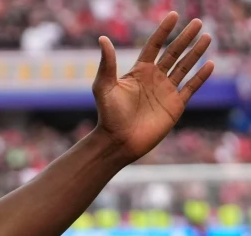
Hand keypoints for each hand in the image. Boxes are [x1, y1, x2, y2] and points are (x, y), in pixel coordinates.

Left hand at [93, 13, 213, 164]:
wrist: (118, 141)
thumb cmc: (108, 115)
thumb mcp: (104, 87)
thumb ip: (107, 63)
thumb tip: (103, 38)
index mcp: (139, 72)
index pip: (154, 45)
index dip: (164, 30)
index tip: (174, 15)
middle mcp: (154, 79)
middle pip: (173, 53)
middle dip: (185, 38)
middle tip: (197, 22)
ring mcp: (165, 91)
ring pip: (184, 66)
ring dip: (195, 52)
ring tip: (206, 37)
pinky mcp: (175, 105)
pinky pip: (191, 87)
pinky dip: (201, 77)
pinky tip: (210, 64)